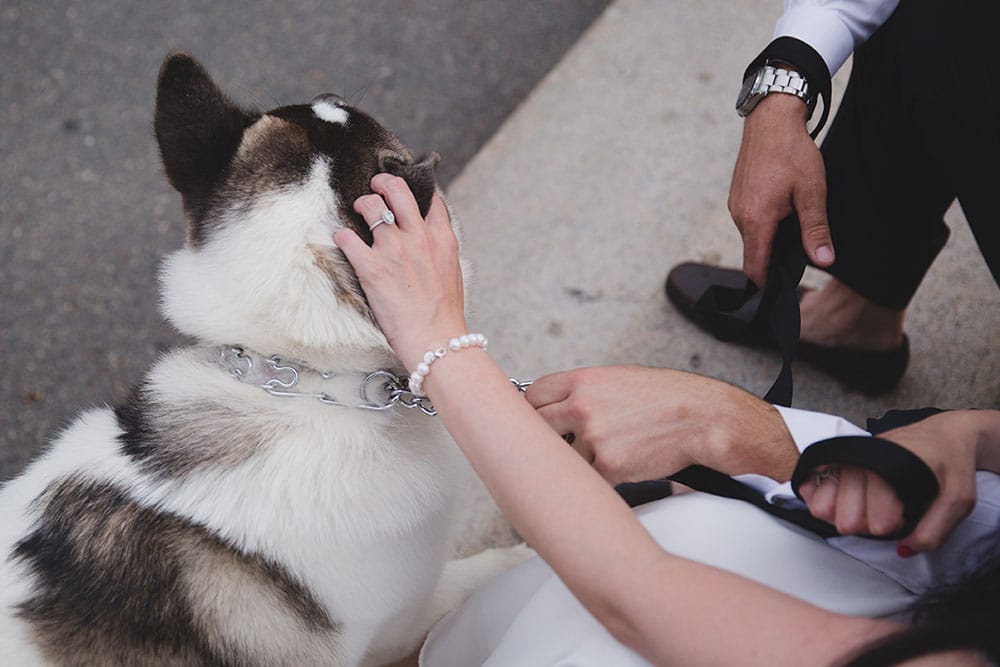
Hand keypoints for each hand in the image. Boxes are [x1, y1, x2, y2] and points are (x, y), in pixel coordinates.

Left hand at [334, 174, 466, 371]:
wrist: (437, 341)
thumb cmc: (445, 314)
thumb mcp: (452, 271)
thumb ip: (439, 249)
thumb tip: (429, 241)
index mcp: (441, 238)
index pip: (430, 197)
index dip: (415, 187)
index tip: (402, 190)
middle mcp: (418, 237)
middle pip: (396, 189)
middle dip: (382, 182)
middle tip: (374, 186)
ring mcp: (394, 250)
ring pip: (370, 206)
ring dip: (360, 204)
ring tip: (356, 210)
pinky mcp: (371, 268)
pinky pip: (347, 238)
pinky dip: (341, 236)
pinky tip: (341, 240)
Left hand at [524, 365, 796, 485]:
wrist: (702, 418)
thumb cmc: (665, 398)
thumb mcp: (618, 379)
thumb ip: (583, 392)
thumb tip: (554, 406)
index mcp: (582, 380)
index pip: (532, 395)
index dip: (533, 410)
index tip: (538, 420)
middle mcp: (581, 406)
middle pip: (536, 428)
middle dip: (548, 439)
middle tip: (564, 444)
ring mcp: (592, 437)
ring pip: (562, 458)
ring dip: (578, 461)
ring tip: (609, 451)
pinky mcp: (608, 466)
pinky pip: (589, 478)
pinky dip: (602, 477)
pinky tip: (624, 464)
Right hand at [729, 94, 832, 286]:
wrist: (772, 118)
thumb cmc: (793, 152)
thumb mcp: (812, 192)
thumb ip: (815, 230)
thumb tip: (823, 261)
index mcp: (757, 221)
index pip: (755, 268)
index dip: (768, 284)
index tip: (784, 290)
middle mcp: (740, 216)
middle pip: (755, 254)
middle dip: (775, 259)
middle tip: (803, 251)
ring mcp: (736, 205)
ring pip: (753, 236)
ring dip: (772, 238)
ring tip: (797, 223)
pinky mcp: (737, 195)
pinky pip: (750, 220)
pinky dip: (766, 223)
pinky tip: (785, 207)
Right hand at [798, 410, 997, 553]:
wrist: (943, 434)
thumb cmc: (950, 463)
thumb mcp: (959, 499)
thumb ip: (935, 529)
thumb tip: (904, 549)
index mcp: (897, 463)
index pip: (877, 504)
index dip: (885, 523)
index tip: (897, 526)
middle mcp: (869, 456)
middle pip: (847, 503)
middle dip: (860, 523)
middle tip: (879, 525)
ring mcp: (854, 455)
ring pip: (827, 492)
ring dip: (837, 513)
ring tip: (855, 519)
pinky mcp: (845, 457)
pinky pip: (817, 477)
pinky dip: (816, 495)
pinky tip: (825, 505)